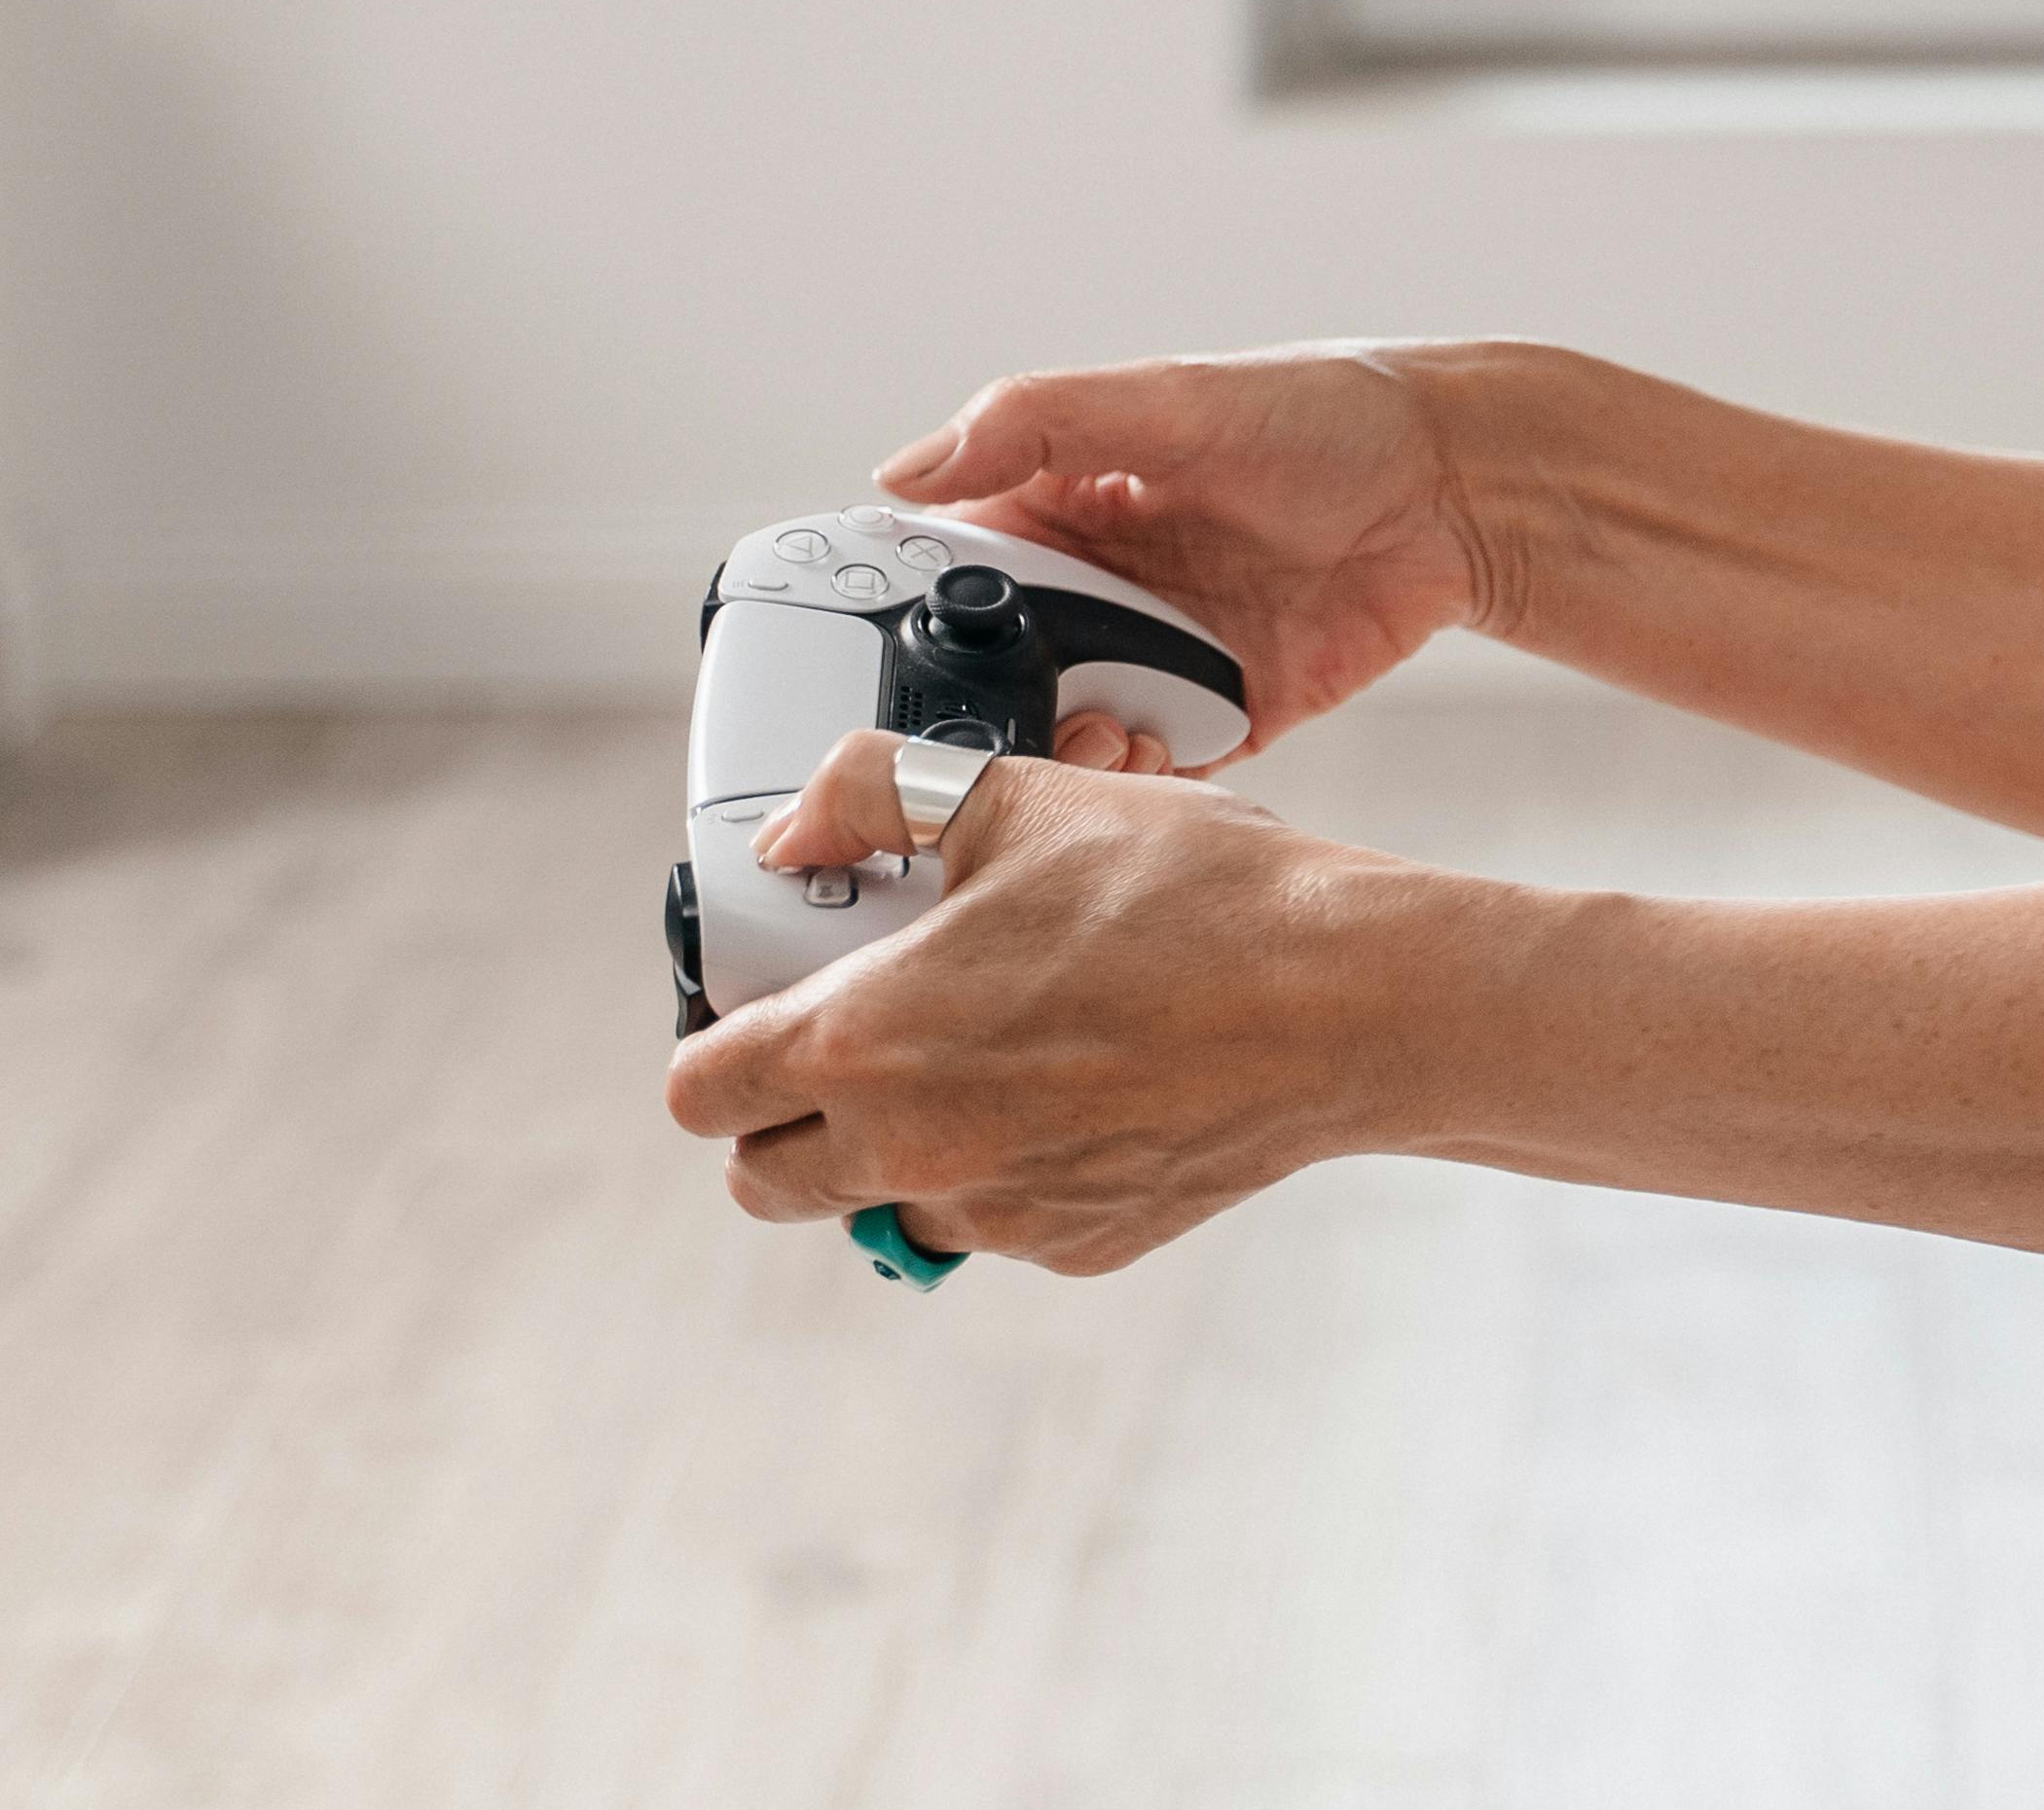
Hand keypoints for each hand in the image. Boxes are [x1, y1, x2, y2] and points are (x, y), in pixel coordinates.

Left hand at [664, 719, 1419, 1276]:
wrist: (1342, 999)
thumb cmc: (1190, 893)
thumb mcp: (1017, 797)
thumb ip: (870, 796)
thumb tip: (792, 832)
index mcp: (864, 1039)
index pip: (700, 1091)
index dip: (718, 1043)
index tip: (764, 1008)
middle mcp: (908, 1149)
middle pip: (763, 1180)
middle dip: (785, 1116)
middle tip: (859, 1039)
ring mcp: (992, 1214)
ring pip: (883, 1203)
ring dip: (899, 1147)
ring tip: (992, 1052)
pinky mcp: (1072, 1248)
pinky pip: (993, 1219)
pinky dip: (1006, 1167)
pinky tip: (1082, 1084)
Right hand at [874, 345, 1513, 748]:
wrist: (1454, 488)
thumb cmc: (1318, 414)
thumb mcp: (1167, 398)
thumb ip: (1036, 423)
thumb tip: (905, 471)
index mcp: (1065, 505)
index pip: (953, 570)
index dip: (908, 617)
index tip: (866, 663)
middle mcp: (1103, 589)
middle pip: (1001, 674)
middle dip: (982, 713)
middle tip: (975, 734)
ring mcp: (1163, 657)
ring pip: (1071, 735)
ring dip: (1061, 759)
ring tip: (1079, 749)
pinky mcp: (1227, 714)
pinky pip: (1159, 774)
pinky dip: (1140, 791)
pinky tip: (1141, 779)